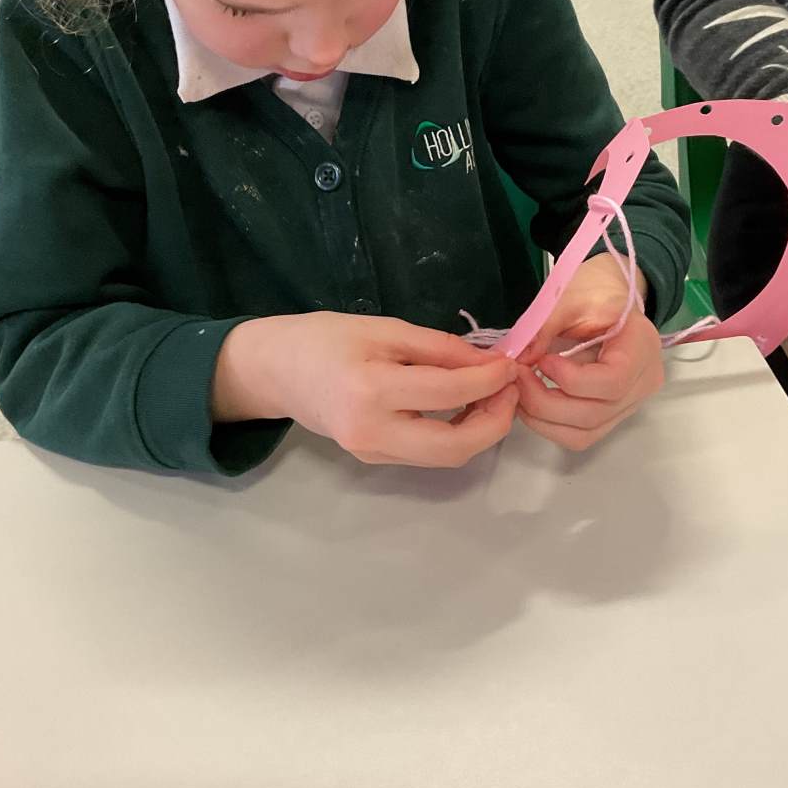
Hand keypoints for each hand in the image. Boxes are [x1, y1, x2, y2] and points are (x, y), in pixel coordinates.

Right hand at [213, 312, 519, 466]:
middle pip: (454, 448)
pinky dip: (455, 433)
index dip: (490, 380)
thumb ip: (439, 348)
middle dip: (495, 422)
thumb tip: (489, 362)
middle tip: (511, 389)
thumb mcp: (384, 329)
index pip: (449, 392)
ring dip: (479, 430)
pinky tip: (464, 405)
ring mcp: (371, 452)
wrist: (275, 369)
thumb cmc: (325, 338)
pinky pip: (426, 452)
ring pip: (444, 456)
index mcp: (371, 391)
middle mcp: (372, 432)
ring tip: (492, 394)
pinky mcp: (373, 458)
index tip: (512, 363)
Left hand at [514, 253, 663, 450]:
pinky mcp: (610, 415)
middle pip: (594, 413)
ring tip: (520, 390)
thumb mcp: (570, 298)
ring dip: (543, 419)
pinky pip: (580, 435)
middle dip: (545, 402)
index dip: (570, 379)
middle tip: (516, 377)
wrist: (611, 296)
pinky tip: (532, 402)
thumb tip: (518, 358)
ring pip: (585, 433)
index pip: (612, 382)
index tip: (541, 360)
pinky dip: (550, 425)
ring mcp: (629, 404)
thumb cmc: (595, 292)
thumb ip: (544, 327)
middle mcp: (642, 383)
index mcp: (641, 347)